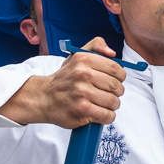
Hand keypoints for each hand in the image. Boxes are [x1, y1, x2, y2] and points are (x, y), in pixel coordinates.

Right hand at [0, 37, 125, 128]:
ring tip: (103, 103)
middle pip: (116, 86)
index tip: (116, 80)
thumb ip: (96, 46)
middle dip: (116, 92)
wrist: (43, 97)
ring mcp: (82, 93)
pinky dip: (107, 116)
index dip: (120, 77)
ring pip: (114, 102)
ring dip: (112, 105)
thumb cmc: (64, 78)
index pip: (116, 69)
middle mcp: (83, 74)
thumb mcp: (76, 55)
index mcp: (84, 59)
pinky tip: (100, 113)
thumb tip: (112, 53)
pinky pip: (107, 115)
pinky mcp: (82, 109)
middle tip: (109, 93)